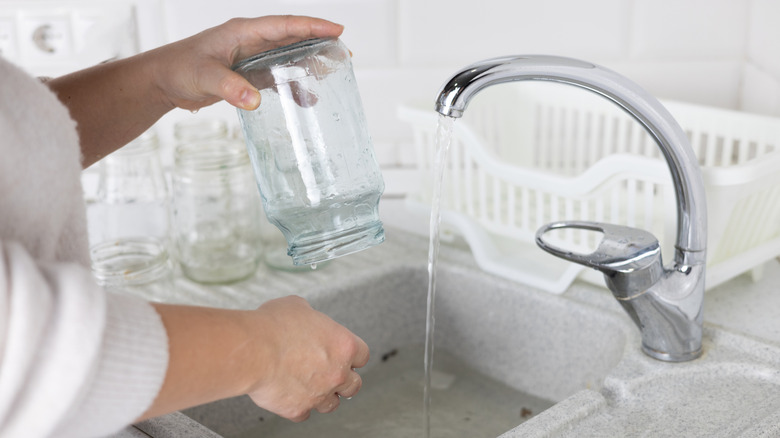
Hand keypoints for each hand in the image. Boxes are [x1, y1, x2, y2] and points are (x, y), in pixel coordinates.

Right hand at [142, 296, 368, 422]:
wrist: (252, 351)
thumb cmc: (272, 327)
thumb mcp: (298, 306)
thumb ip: (310, 317)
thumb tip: (305, 317)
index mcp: (344, 345)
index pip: (362, 355)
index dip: (352, 355)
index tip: (346, 356)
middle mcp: (337, 372)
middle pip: (354, 384)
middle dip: (343, 380)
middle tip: (332, 374)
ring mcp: (319, 393)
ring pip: (331, 404)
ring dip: (324, 396)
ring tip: (312, 387)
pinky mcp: (298, 409)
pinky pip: (304, 413)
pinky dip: (298, 406)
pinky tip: (292, 396)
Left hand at [146, 15, 344, 111]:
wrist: (162, 82)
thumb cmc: (179, 69)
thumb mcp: (204, 77)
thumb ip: (230, 88)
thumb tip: (256, 100)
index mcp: (243, 32)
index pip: (285, 25)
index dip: (313, 26)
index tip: (337, 29)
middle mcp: (251, 42)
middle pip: (293, 38)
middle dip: (320, 43)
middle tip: (345, 53)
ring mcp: (251, 58)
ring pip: (289, 57)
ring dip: (310, 63)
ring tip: (333, 72)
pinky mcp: (248, 76)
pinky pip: (278, 77)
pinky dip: (294, 86)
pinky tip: (307, 100)